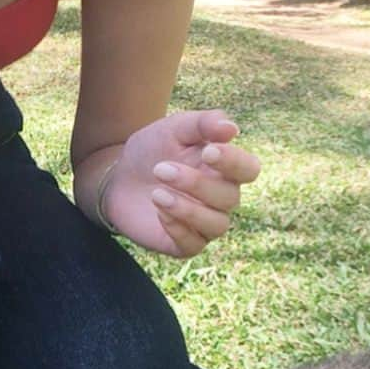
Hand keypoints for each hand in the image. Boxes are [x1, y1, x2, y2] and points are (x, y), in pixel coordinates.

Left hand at [102, 110, 260, 257]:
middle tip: (160, 169)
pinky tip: (158, 211)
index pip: (249, 170)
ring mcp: (205, 224)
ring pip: (217, 225)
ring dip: (188, 209)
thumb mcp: (174, 129)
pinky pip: (194, 245)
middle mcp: (222, 199)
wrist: (119, 178)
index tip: (208, 151)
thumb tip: (232, 128)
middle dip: (196, 183)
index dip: (234, 163)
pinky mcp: (185, 244)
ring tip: (157, 193)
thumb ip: (203, 123)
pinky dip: (177, 228)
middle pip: (230, 198)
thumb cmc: (153, 150)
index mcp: (226, 169)